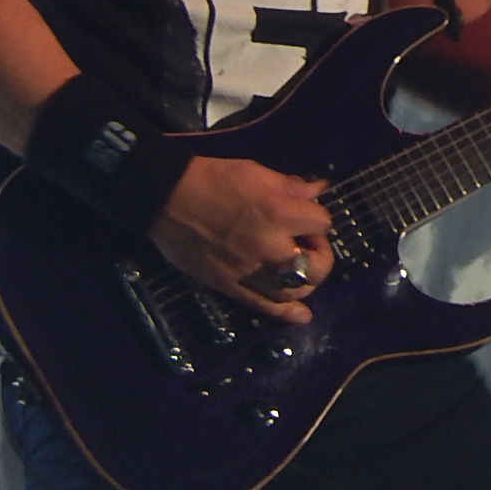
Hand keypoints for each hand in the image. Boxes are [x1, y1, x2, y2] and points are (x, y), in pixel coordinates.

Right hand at [148, 155, 334, 323]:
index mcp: (279, 214)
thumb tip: (318, 189)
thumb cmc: (214, 179)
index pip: (322, 224)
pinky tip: (302, 317)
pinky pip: (264, 306)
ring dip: (306, 282)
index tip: (305, 214)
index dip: (317, 219)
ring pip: (295, 291)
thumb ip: (291, 186)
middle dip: (320, 254)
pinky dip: (286, 314)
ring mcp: (250, 272)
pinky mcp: (231, 287)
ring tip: (300, 269)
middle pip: (316, 266)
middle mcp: (270, 248)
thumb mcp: (257, 172)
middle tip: (306, 243)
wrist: (168, 199)